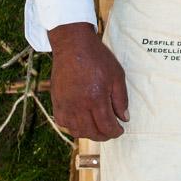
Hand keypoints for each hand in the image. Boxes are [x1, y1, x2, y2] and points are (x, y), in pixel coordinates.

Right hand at [48, 22, 128, 140]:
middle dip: (104, 135)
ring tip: (98, 128)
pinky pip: (63, 123)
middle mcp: (79, 106)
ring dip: (89, 133)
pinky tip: (81, 121)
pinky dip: (73, 127)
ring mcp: (66, 105)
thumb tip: (124, 118)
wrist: (73, 46)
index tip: (120, 129)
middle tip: (111, 131)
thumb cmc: (97, 58)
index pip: (106, 127)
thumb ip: (121, 99)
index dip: (115, 132)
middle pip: (92, 132)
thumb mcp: (117, 75)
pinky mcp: (57, 102)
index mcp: (96, 99)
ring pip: (77, 131)